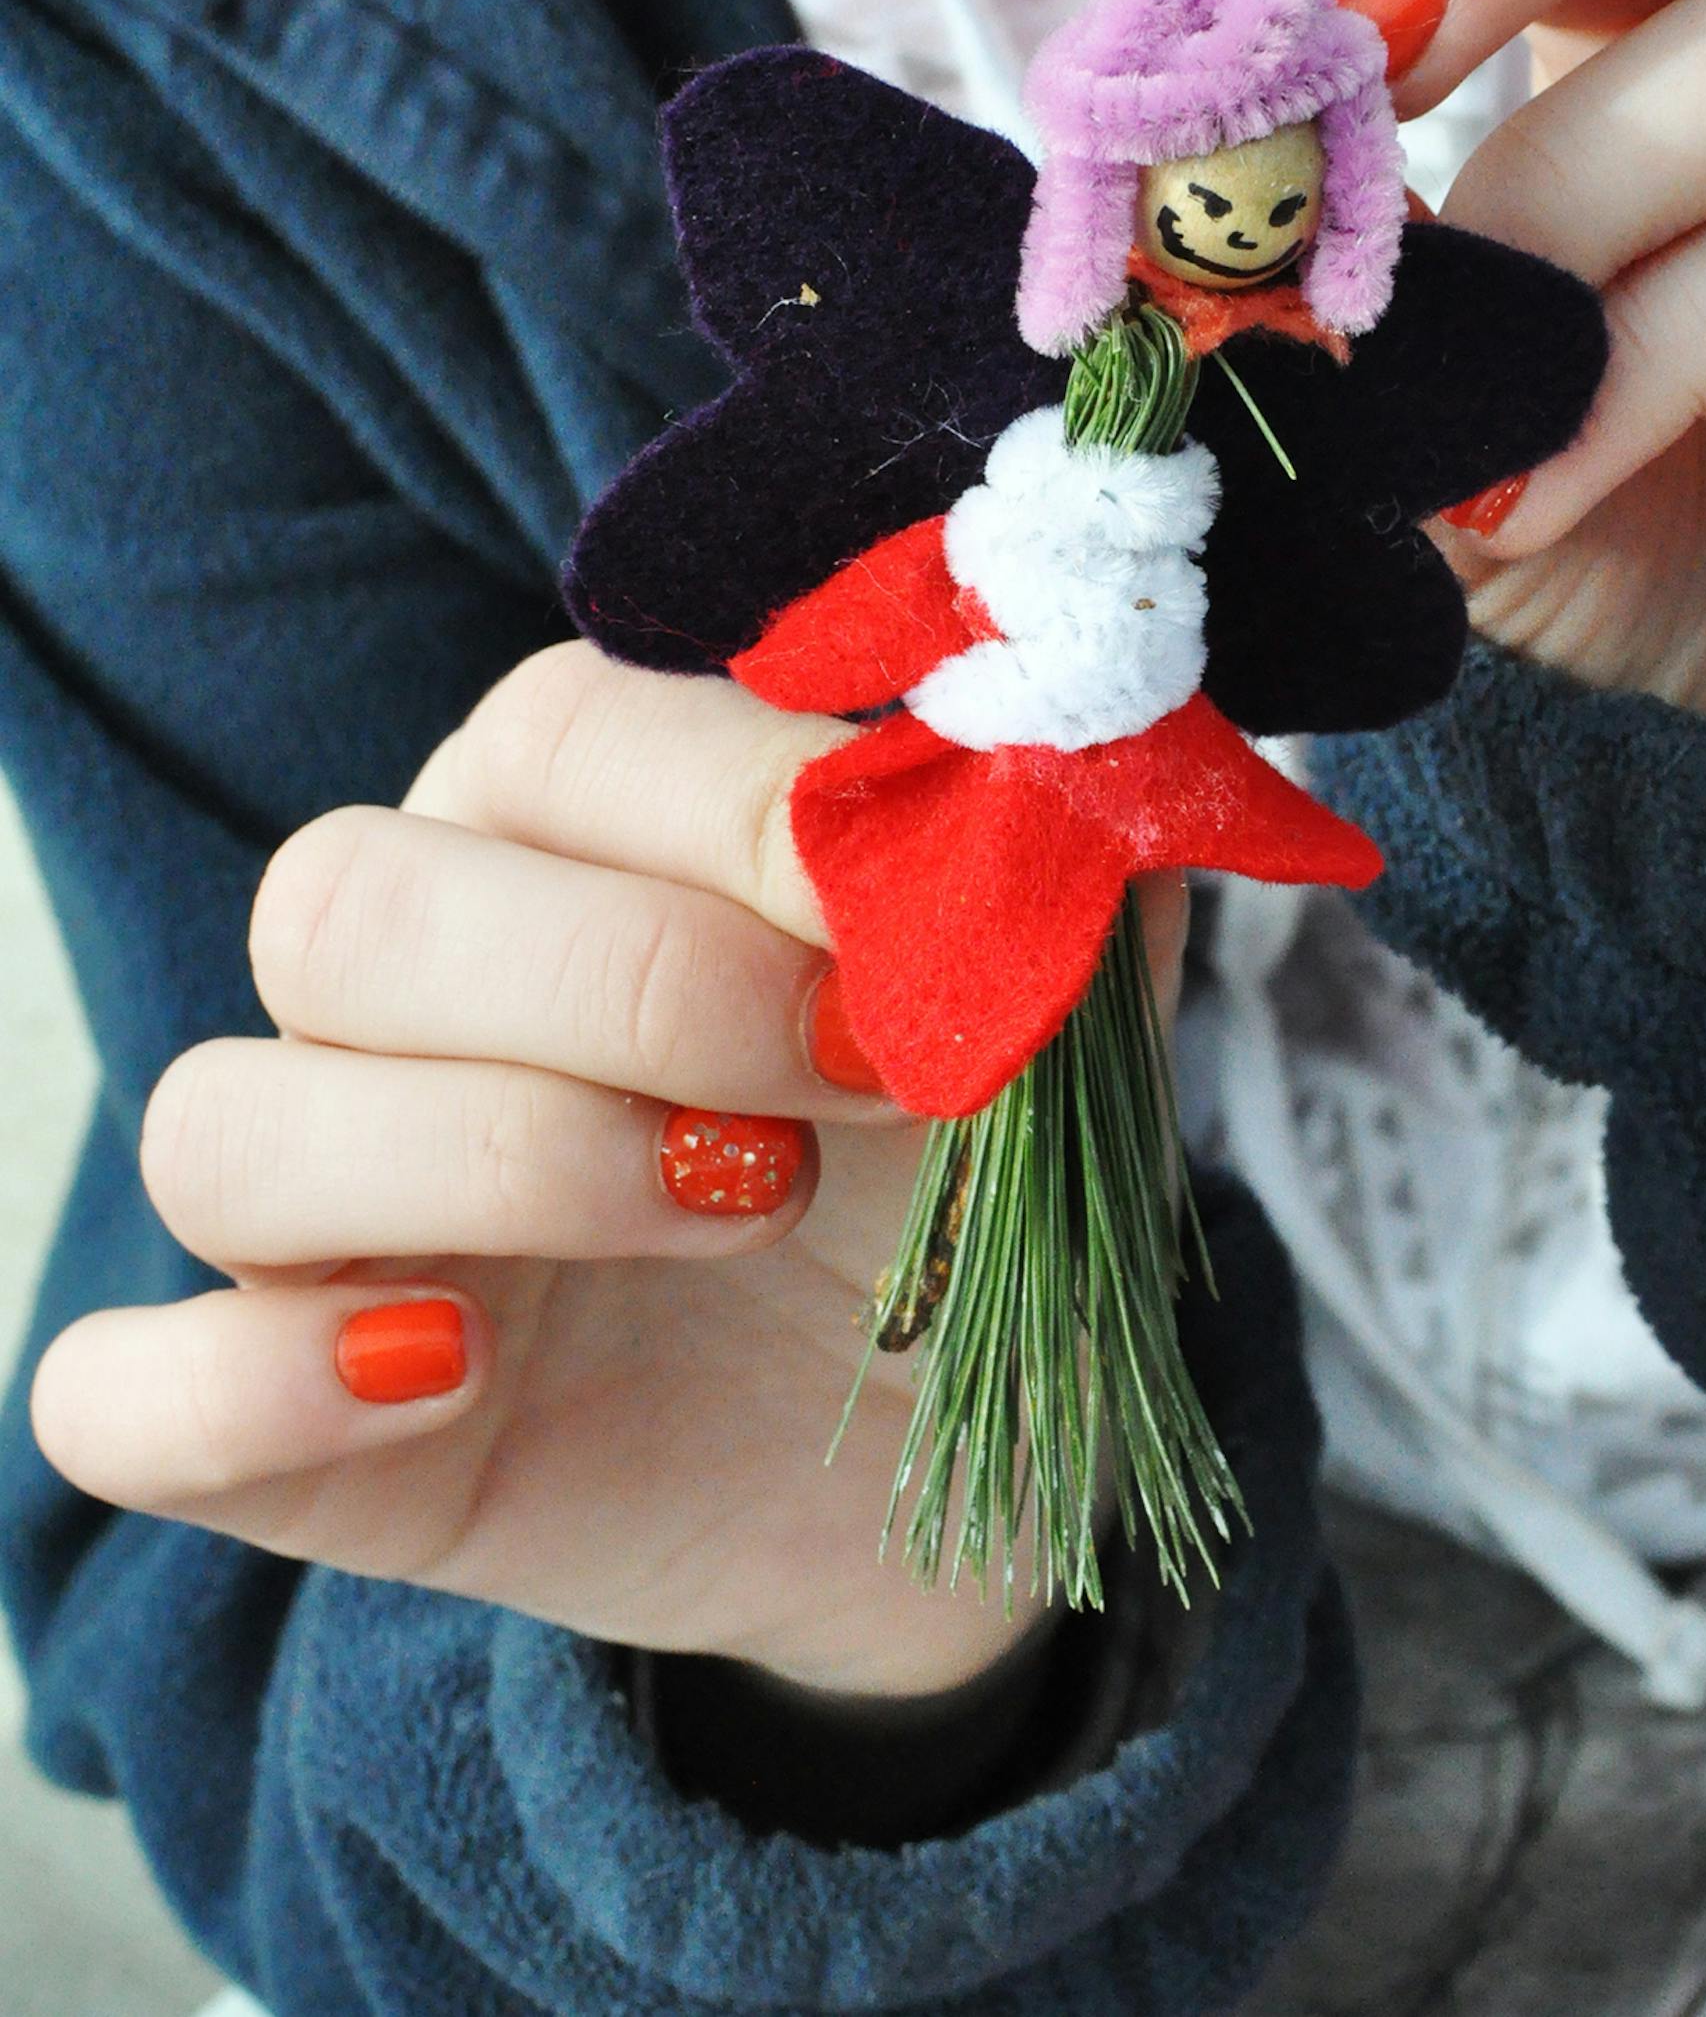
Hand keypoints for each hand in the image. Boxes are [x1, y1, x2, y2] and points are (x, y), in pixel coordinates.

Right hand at [31, 646, 1164, 1697]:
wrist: (956, 1460)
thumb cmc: (974, 1184)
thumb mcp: (1060, 1017)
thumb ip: (1062, 869)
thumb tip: (1088, 736)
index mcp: (568, 838)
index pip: (554, 731)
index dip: (738, 815)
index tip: (923, 943)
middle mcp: (412, 996)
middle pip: (349, 902)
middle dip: (627, 981)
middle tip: (848, 1077)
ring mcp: (334, 1215)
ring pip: (225, 1120)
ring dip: (493, 1155)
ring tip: (730, 1207)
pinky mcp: (295, 1427)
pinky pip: (129, 1391)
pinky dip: (252, 1383)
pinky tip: (455, 1372)